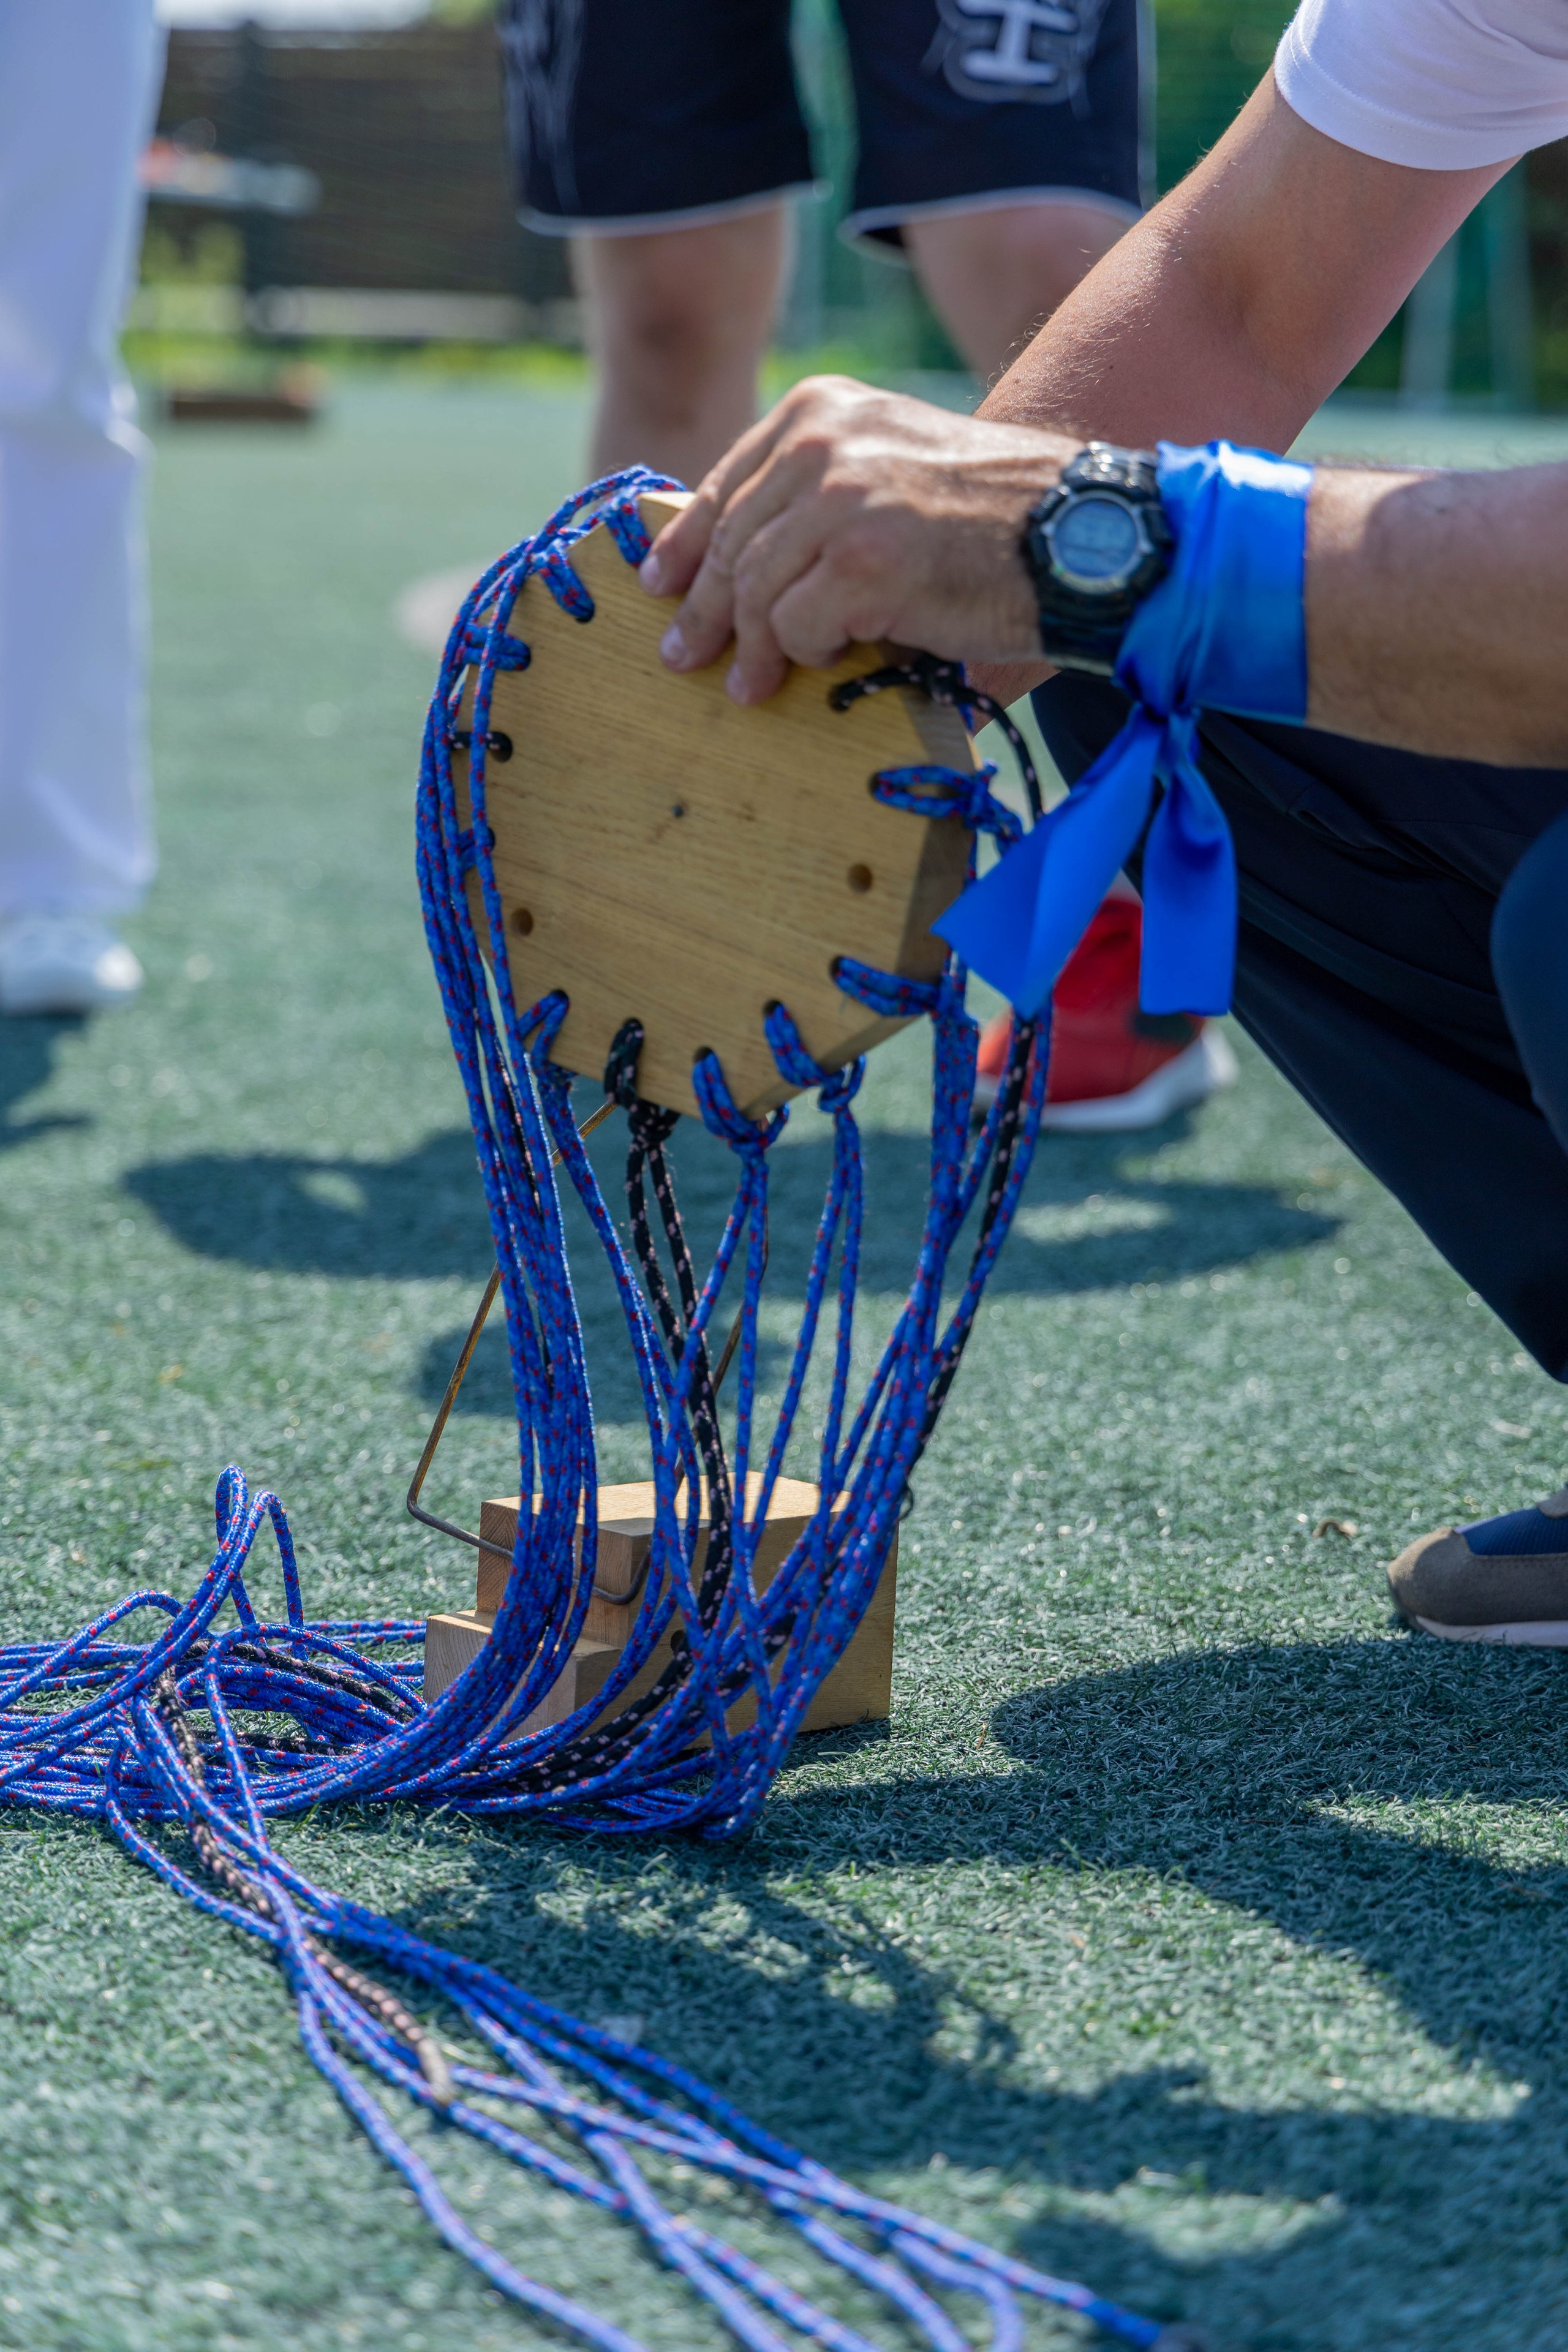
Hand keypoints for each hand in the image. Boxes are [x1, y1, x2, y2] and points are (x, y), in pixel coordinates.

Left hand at [639, 376, 1074, 703]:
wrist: (1079, 534)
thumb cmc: (996, 517)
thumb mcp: (893, 468)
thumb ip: (822, 491)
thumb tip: (745, 557)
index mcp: (824, 410)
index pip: (729, 481)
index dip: (687, 540)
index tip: (661, 582)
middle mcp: (824, 442)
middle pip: (732, 541)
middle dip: (703, 610)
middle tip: (686, 657)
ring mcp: (842, 500)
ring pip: (754, 590)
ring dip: (754, 649)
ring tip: (755, 688)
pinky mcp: (863, 562)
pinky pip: (796, 626)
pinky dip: (810, 652)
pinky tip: (839, 658)